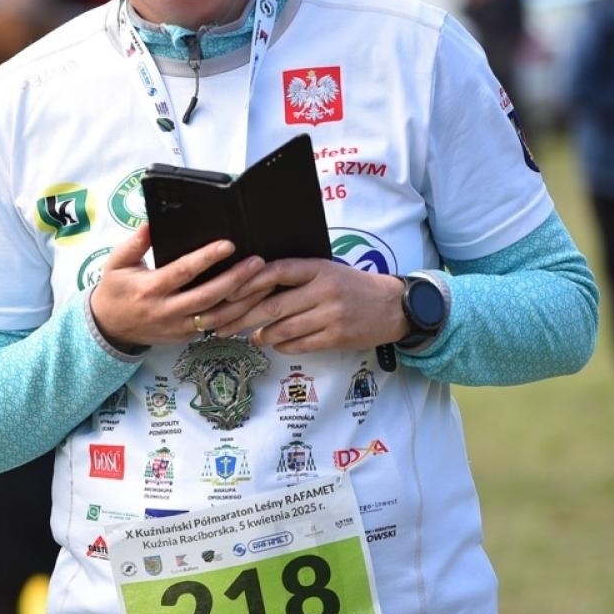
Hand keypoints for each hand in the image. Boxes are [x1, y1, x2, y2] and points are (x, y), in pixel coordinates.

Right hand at [88, 224, 264, 349]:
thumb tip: (152, 223)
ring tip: (265, 282)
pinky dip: (236, 315)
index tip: (228, 245)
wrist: (108, 328)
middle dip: (235, 280)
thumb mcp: (116, 262)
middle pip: (207, 297)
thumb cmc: (115, 290)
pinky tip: (253, 302)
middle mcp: (166, 311)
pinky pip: (215, 326)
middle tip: (258, 262)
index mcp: (149, 288)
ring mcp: (177, 327)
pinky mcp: (185, 337)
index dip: (206, 258)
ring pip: (217, 317)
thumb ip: (135, 243)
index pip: (183, 272)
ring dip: (244, 301)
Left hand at [209, 258, 407, 354]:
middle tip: (221, 325)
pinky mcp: (337, 338)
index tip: (226, 293)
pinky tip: (272, 343)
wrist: (393, 306)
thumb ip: (295, 276)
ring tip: (248, 336)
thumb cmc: (351, 286)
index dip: (248, 283)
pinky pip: (299, 345)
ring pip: (283, 329)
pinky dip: (281, 345)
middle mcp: (324, 290)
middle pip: (273, 306)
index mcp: (318, 268)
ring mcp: (331, 316)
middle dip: (242, 317)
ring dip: (260, 335)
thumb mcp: (326, 271)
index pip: (276, 271)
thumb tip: (250, 286)